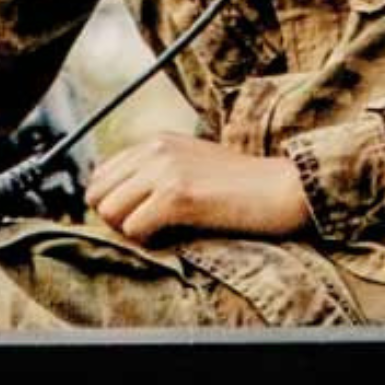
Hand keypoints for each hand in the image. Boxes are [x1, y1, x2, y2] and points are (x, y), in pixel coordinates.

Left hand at [88, 134, 308, 245]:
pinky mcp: (178, 195)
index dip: (115, 205)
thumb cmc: (246, 188)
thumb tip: (121, 208)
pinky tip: (175, 238)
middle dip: (116, 220)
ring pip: (110, 212)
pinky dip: (149, 242)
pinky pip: (134, 229)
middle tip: (149, 232)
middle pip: (97, 194)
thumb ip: (159, 176)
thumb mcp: (195, 168)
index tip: (141, 219)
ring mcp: (166, 170)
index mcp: (158, 141)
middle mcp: (156, 149)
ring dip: (130, 232)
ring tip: (163, 235)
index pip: (101, 176)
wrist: (286, 189)